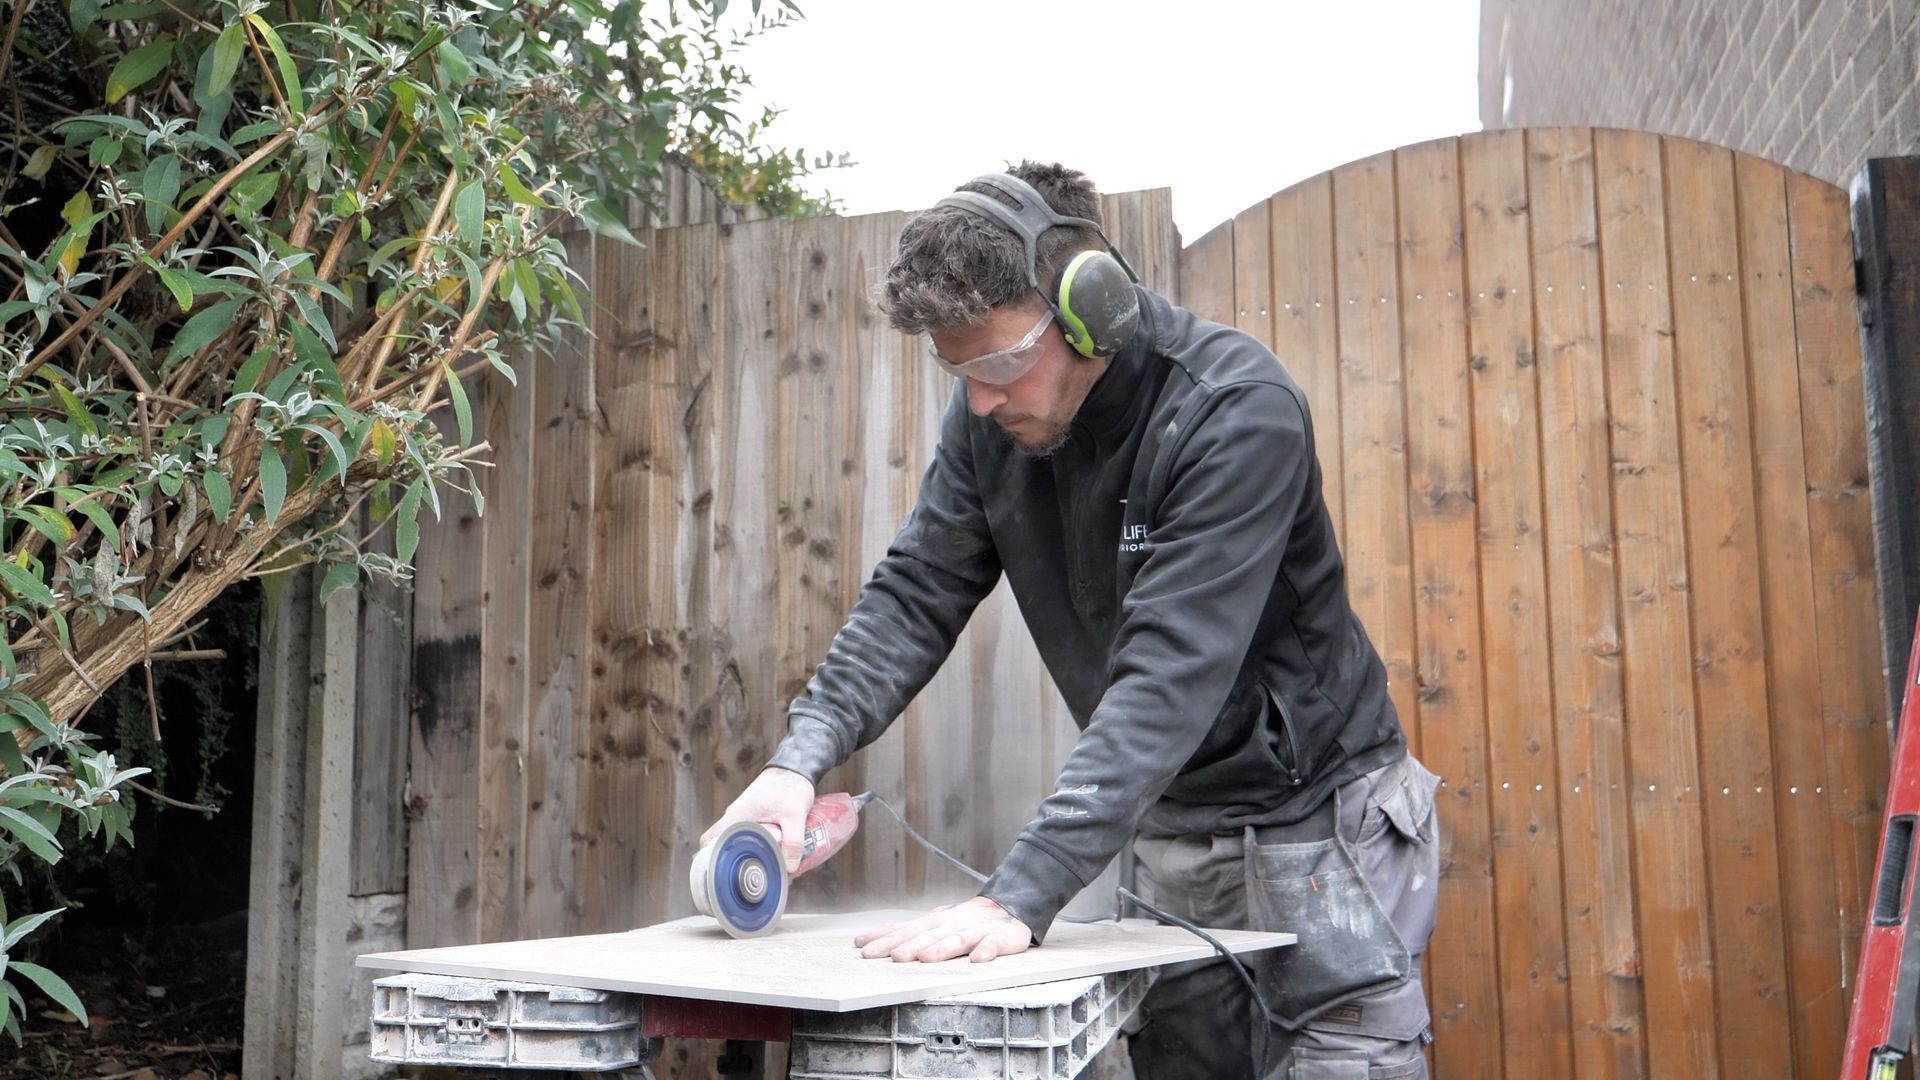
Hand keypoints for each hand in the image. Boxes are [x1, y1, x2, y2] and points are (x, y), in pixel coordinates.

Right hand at [699, 767, 815, 873]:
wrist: (795, 766)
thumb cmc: (790, 786)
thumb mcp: (795, 815)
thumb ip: (793, 842)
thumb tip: (789, 869)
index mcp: (737, 816)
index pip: (709, 840)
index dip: (706, 859)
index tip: (714, 876)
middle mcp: (736, 816)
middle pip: (721, 844)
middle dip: (729, 863)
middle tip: (741, 880)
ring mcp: (744, 816)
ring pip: (736, 840)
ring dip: (744, 855)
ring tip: (759, 872)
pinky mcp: (754, 816)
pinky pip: (747, 835)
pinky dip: (753, 847)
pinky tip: (768, 857)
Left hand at [853, 897, 1032, 963]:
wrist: (1005, 908)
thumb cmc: (961, 921)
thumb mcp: (930, 924)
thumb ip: (902, 932)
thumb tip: (864, 940)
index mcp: (931, 924)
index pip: (904, 931)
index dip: (884, 940)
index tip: (863, 948)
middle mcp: (949, 926)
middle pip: (926, 937)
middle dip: (909, 946)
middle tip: (893, 957)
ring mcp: (973, 931)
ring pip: (955, 940)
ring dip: (941, 949)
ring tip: (926, 958)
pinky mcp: (996, 938)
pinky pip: (991, 944)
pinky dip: (985, 950)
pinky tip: (978, 959)